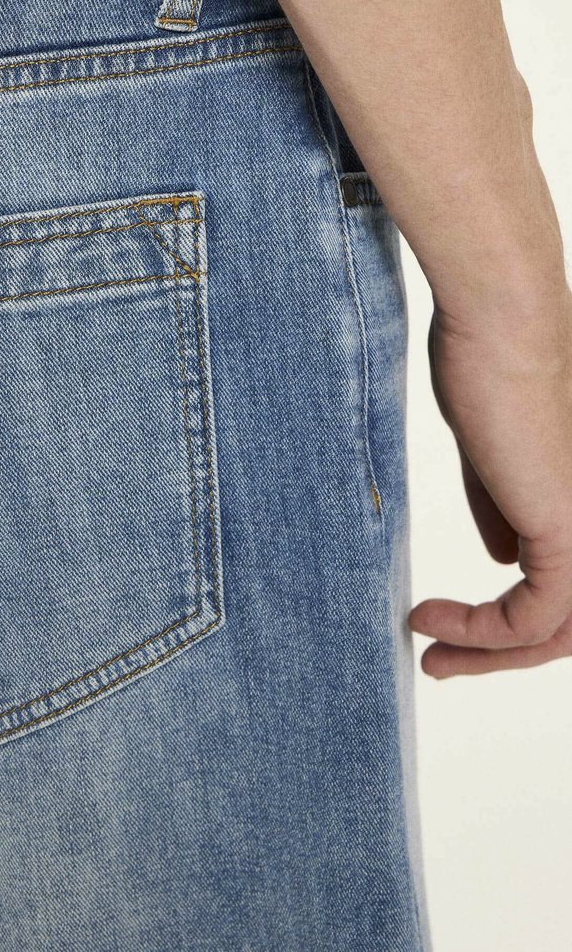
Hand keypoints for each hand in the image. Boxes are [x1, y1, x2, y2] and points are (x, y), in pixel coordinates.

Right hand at [408, 281, 571, 675]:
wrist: (498, 324)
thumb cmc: (487, 365)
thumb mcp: (492, 453)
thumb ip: (501, 506)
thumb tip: (505, 557)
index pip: (562, 589)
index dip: (509, 622)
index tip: (444, 622)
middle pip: (567, 625)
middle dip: (498, 655)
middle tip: (436, 662)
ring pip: (557, 629)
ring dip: (487, 654)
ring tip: (428, 655)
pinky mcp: (567, 528)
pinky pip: (535, 614)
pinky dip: (480, 631)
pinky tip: (428, 617)